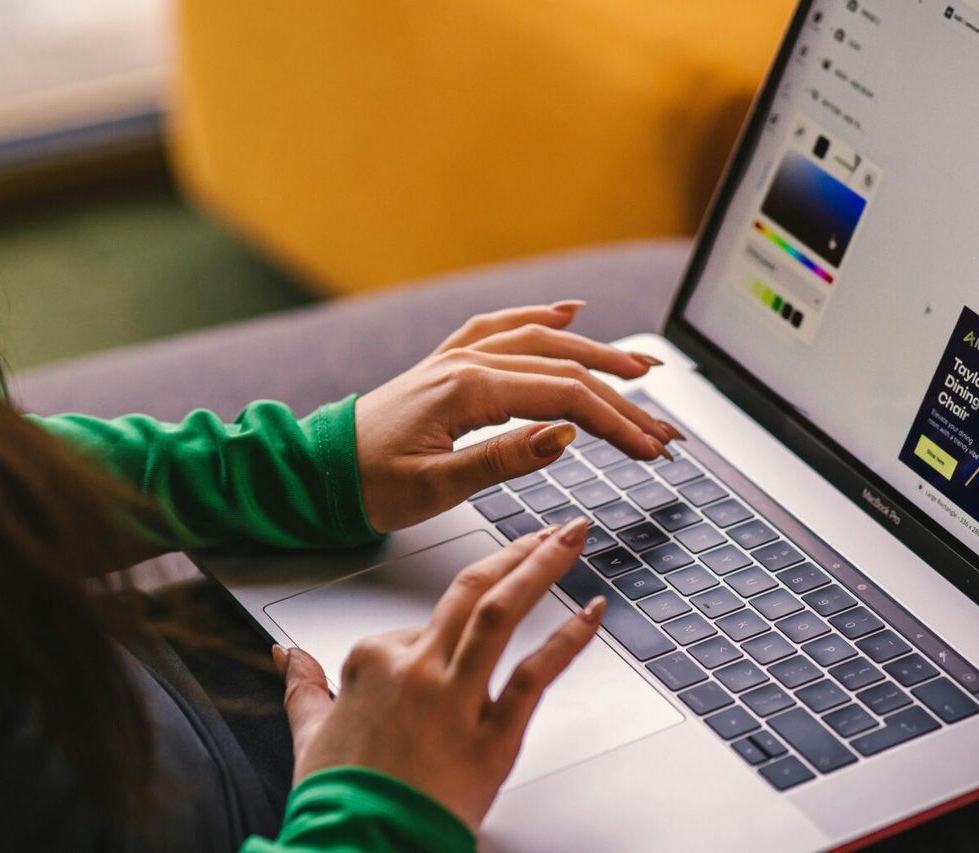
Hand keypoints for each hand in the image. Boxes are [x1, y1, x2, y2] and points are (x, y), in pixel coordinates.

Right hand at [274, 517, 604, 831]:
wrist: (362, 847)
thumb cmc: (340, 802)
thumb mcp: (308, 734)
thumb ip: (304, 687)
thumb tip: (287, 656)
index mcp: (372, 661)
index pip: (420, 624)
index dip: (444, 632)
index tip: (468, 629)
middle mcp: (416, 669)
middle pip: (471, 590)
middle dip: (519, 551)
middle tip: (554, 529)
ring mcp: (455, 698)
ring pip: (500, 614)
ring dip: (541, 567)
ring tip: (571, 540)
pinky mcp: (492, 735)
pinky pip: (534, 675)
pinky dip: (568, 639)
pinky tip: (592, 613)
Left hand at [354, 300, 683, 531]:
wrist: (316, 471)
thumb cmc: (367, 485)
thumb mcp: (435, 487)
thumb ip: (502, 459)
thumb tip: (564, 436)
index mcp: (469, 390)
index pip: (566, 400)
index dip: (616, 424)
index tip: (650, 450)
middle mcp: (467, 363)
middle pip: (565, 370)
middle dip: (622, 398)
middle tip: (662, 428)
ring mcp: (457, 358)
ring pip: (542, 342)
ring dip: (596, 352)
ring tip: (642, 365)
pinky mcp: (448, 365)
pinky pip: (502, 327)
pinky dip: (539, 317)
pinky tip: (567, 313)